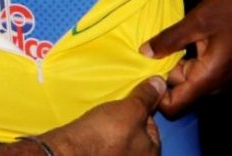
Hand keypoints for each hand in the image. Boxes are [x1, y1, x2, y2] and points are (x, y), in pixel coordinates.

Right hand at [42, 76, 164, 155]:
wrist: (71, 149)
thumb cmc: (106, 134)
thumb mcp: (131, 109)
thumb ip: (146, 97)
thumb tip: (159, 83)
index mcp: (150, 154)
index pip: (153, 128)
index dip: (142, 110)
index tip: (129, 101)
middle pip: (135, 135)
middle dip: (126, 121)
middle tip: (115, 107)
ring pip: (119, 140)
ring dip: (112, 128)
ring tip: (102, 115)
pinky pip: (104, 145)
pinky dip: (99, 136)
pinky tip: (92, 127)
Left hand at [139, 0, 231, 116]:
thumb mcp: (198, 20)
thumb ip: (171, 38)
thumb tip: (145, 52)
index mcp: (207, 78)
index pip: (173, 106)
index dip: (154, 94)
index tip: (139, 73)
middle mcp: (213, 84)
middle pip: (177, 92)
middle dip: (159, 76)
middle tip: (143, 53)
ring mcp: (218, 76)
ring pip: (185, 80)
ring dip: (170, 65)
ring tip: (156, 43)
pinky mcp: (220, 67)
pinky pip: (195, 70)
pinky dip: (182, 59)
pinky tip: (174, 40)